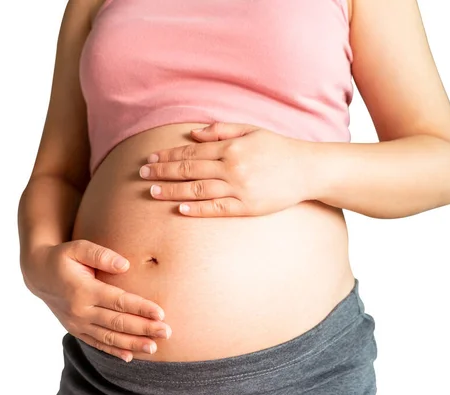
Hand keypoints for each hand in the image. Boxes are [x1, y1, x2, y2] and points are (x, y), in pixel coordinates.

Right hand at [21, 240, 171, 361]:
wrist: (38, 274)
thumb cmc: (62, 257)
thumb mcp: (77, 248)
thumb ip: (101, 254)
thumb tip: (125, 265)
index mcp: (83, 290)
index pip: (118, 301)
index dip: (140, 308)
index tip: (160, 313)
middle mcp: (80, 310)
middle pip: (117, 322)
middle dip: (143, 328)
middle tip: (167, 332)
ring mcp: (77, 323)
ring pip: (109, 337)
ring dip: (132, 343)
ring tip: (154, 347)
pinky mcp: (75, 329)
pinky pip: (96, 343)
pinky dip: (113, 351)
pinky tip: (130, 357)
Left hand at [138, 122, 315, 216]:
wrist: (308, 170)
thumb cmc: (278, 148)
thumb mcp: (251, 130)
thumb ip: (221, 130)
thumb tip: (192, 133)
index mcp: (232, 146)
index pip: (191, 151)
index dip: (168, 155)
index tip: (150, 159)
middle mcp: (232, 167)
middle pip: (189, 170)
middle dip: (163, 172)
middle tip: (141, 175)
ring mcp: (240, 188)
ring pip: (198, 190)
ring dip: (172, 191)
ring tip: (152, 192)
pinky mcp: (247, 207)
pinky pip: (217, 209)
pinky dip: (197, 209)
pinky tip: (180, 209)